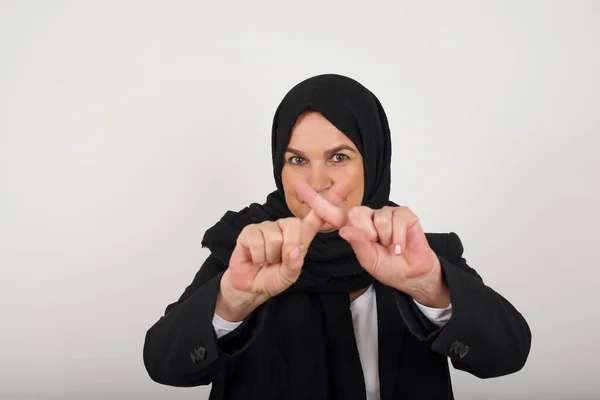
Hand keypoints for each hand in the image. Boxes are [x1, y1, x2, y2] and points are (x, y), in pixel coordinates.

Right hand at [216, 184, 346, 320]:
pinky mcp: (249, 231)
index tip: (341, 188)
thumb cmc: (272, 278)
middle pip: (294, 227)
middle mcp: (285, 226)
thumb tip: (294, 250)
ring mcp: (267, 227)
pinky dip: (257, 256)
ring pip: (275, 238)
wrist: (250, 286)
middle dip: (287, 250)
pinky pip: (258, 241)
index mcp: (300, 236)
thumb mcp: (289, 276)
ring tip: (266, 260)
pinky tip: (255, 257)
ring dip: (270, 256)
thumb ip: (294, 265)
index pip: (316, 218)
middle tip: (279, 261)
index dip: (327, 204)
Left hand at [296, 183, 448, 307]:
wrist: (412, 274)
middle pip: (356, 214)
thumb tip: (345, 228)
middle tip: (378, 246)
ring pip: (378, 221)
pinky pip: (396, 221)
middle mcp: (368, 217)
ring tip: (391, 247)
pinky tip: (400, 246)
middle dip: (367, 235)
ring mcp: (385, 213)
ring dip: (386, 240)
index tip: (299, 187)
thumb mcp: (368, 260)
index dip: (316, 200)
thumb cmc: (388, 267)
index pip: (332, 213)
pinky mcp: (403, 213)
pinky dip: (398, 239)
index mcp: (354, 228)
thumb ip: (358, 244)